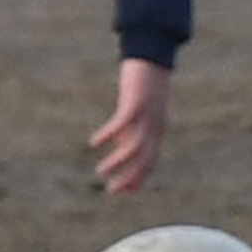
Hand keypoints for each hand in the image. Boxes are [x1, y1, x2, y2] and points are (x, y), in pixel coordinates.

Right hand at [90, 57, 171, 190]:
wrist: (153, 58)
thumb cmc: (145, 88)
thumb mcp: (140, 114)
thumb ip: (133, 131)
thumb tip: (123, 148)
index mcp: (157, 131)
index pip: (150, 163)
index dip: (138, 180)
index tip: (122, 193)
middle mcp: (155, 126)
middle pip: (145, 159)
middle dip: (129, 177)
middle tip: (111, 190)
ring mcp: (147, 114)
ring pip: (136, 146)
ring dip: (118, 161)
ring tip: (100, 171)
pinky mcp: (136, 101)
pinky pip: (123, 122)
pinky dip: (109, 134)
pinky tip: (95, 141)